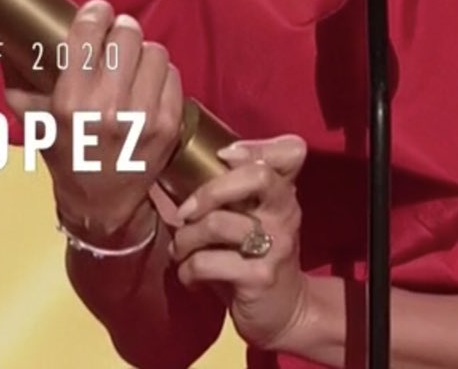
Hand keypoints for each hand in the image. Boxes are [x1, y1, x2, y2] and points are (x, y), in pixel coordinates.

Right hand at [3, 0, 182, 244]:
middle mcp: (108, 108)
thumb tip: (6, 41)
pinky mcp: (169, 125)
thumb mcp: (35, 120)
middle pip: (128, 35)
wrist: (101, 204)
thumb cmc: (67, 156)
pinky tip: (147, 88)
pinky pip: (173, 77)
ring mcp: (144, 117)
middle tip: (116, 40)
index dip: (96, 13)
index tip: (98, 12)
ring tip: (132, 67)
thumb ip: (21, 81)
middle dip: (121, 33)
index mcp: (71, 102)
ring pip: (155, 52)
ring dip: (143, 54)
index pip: (89, 33)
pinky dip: (161, 77)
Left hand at [171, 135, 312, 349]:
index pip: (290, 152)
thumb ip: (227, 194)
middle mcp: (285, 212)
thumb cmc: (255, 259)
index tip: (223, 156)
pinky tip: (190, 277)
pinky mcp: (259, 277)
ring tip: (181, 252)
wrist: (285, 312)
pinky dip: (187, 270)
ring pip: (218, 223)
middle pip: (257, 176)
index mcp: (282, 193)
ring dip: (185, 240)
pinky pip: (207, 263)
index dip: (256, 146)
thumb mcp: (250, 221)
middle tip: (185, 213)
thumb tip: (167, 166)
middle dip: (209, 190)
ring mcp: (276, 245)